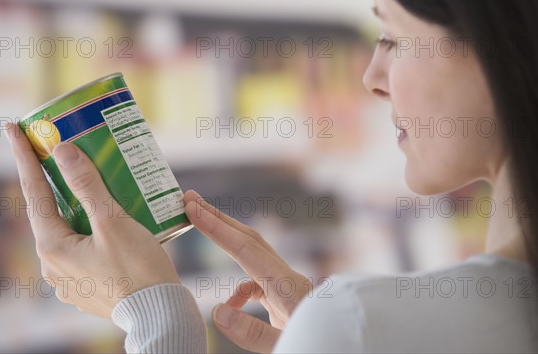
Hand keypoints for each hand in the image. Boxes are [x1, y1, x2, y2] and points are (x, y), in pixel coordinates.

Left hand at [5, 123, 181, 317]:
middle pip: (51, 211)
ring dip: (79, 208)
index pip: (34, 192)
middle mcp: (54, 265)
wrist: (159, 313)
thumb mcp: (114, 223)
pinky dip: (92, 229)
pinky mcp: (89, 285)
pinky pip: (84, 247)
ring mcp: (70, 278)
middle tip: (66, 157)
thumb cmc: (138, 270)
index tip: (14, 129)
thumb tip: (63, 152)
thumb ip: (88, 186)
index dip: (24, 158)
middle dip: (57, 183)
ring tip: (99, 191)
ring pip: (70, 230)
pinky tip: (112, 223)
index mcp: (53, 247)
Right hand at [184, 190, 311, 352]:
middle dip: (218, 219)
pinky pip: (258, 281)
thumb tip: (217, 310)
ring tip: (200, 232)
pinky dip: (239, 288)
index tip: (192, 208)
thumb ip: (251, 332)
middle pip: (249, 239)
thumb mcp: (283, 346)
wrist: (347, 351)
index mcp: (288, 287)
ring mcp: (289, 286)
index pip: (245, 249)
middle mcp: (289, 279)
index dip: (216, 228)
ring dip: (226, 244)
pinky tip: (229, 307)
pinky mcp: (288, 297)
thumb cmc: (318, 344)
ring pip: (252, 256)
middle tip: (190, 199)